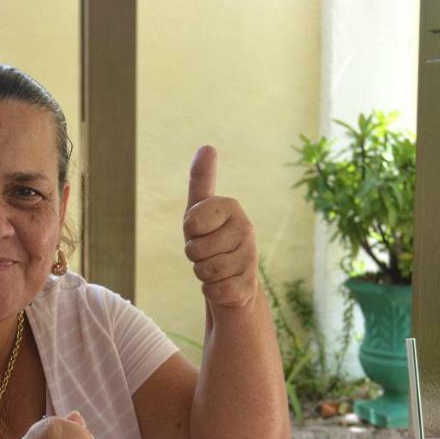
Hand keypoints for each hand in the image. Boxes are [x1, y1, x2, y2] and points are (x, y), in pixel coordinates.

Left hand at [183, 145, 259, 308]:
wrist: (234, 279)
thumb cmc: (211, 240)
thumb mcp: (200, 210)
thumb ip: (201, 180)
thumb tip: (207, 146)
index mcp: (231, 207)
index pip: (191, 221)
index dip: (189, 231)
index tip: (198, 231)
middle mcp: (246, 229)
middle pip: (195, 249)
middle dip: (194, 256)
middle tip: (207, 253)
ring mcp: (250, 258)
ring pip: (204, 271)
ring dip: (202, 274)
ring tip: (215, 268)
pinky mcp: (248, 286)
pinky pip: (214, 291)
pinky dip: (211, 292)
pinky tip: (223, 286)